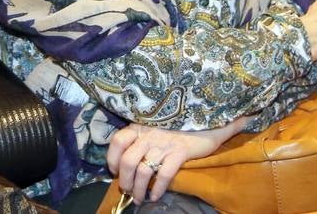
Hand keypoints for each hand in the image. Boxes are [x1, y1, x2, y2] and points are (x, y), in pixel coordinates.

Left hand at [106, 118, 248, 204]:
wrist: (204, 118)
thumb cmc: (175, 125)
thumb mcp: (153, 126)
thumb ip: (139, 137)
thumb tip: (124, 158)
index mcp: (140, 126)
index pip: (118, 141)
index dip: (112, 159)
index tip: (114, 171)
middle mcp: (149, 134)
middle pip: (128, 161)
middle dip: (125, 181)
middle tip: (127, 191)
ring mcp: (164, 143)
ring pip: (143, 171)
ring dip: (139, 190)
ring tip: (139, 199)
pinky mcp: (179, 152)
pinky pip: (164, 174)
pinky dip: (157, 189)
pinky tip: (155, 196)